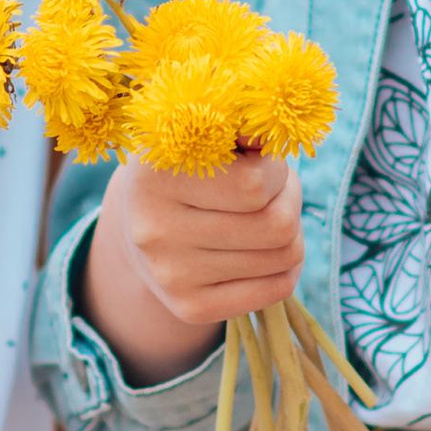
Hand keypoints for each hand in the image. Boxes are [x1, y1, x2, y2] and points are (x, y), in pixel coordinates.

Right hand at [79, 151, 305, 384]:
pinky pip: (277, 290)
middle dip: (289, 201)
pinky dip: (286, 267)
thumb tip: (268, 135)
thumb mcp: (203, 129)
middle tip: (271, 191)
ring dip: (289, 232)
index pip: (256, 184)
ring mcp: (170, 275)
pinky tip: (263, 249)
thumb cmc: (188, 162)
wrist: (140, 220)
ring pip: (284, 257)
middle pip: (277, 226)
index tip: (260, 162)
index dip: (274, 170)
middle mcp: (154, 229)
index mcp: (155, 174)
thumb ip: (238, 122)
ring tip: (263, 214)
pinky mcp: (190, 308)